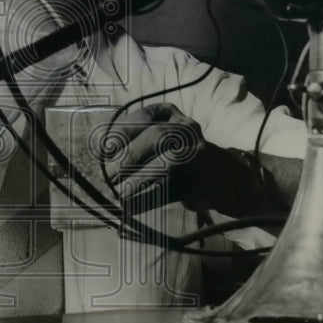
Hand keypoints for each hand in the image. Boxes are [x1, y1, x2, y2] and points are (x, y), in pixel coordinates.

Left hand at [103, 103, 269, 216]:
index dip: (123, 131)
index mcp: (172, 115)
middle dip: (130, 156)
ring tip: (119, 194)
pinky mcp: (200, 181)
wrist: (222, 176)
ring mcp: (198, 154)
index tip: (104, 150)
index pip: (146, 116)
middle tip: (109, 176)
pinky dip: (147, 200)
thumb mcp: (159, 138)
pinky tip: (130, 207)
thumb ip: (134, 142)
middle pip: (158, 137)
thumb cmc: (179, 155)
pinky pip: (171, 190)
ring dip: (138, 181)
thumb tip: (100, 156)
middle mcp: (187, 129)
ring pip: (167, 165)